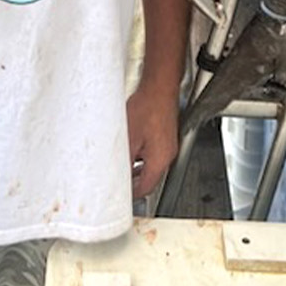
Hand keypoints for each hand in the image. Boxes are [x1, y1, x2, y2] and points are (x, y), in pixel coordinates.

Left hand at [126, 81, 180, 199]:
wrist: (159, 89)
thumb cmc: (147, 108)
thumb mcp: (129, 137)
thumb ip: (124, 159)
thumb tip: (118, 173)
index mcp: (159, 160)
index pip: (146, 188)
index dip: (132, 195)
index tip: (121, 197)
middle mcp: (167, 156)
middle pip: (149, 179)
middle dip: (133, 183)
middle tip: (118, 183)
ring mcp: (168, 146)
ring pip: (150, 166)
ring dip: (136, 169)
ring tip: (120, 168)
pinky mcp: (165, 137)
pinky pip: (152, 154)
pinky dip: (140, 157)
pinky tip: (129, 151)